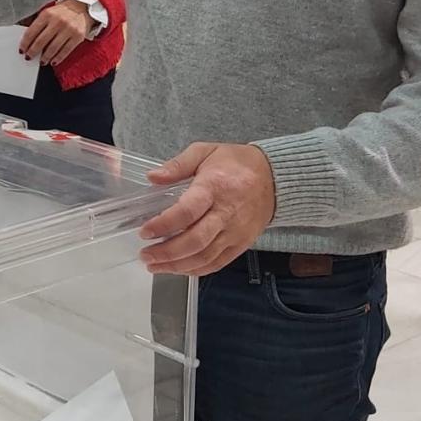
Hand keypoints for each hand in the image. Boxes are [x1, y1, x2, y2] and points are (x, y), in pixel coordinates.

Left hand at [19, 0, 94, 65]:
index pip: (31, 32)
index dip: (25, 43)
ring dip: (45, 57)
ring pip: (53, 48)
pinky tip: (53, 61)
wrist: (83, 7)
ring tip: (41, 61)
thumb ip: (37, 23)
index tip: (22, 50)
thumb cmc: (63, 11)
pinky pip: (65, 51)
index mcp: (47, 14)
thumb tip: (26, 38)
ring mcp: (68, 29)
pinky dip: (58, 58)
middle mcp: (57, 21)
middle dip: (33, 52)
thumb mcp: (48, 11)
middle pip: (41, 41)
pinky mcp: (78, 36)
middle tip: (29, 57)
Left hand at [139, 143, 276, 275]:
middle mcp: (226, 213)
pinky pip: (217, 263)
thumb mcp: (205, 151)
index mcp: (214, 187)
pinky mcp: (241, 244)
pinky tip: (178, 268)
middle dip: (167, 252)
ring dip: (177, 265)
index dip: (164, 224)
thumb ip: (177, 165)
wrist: (274, 178)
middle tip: (146, 255)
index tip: (145, 232)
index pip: (187, 211)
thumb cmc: (236, 163)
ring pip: (205, 257)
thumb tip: (153, 177)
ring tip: (155, 265)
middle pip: (196, 241)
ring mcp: (235, 232)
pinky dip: (196, 269)